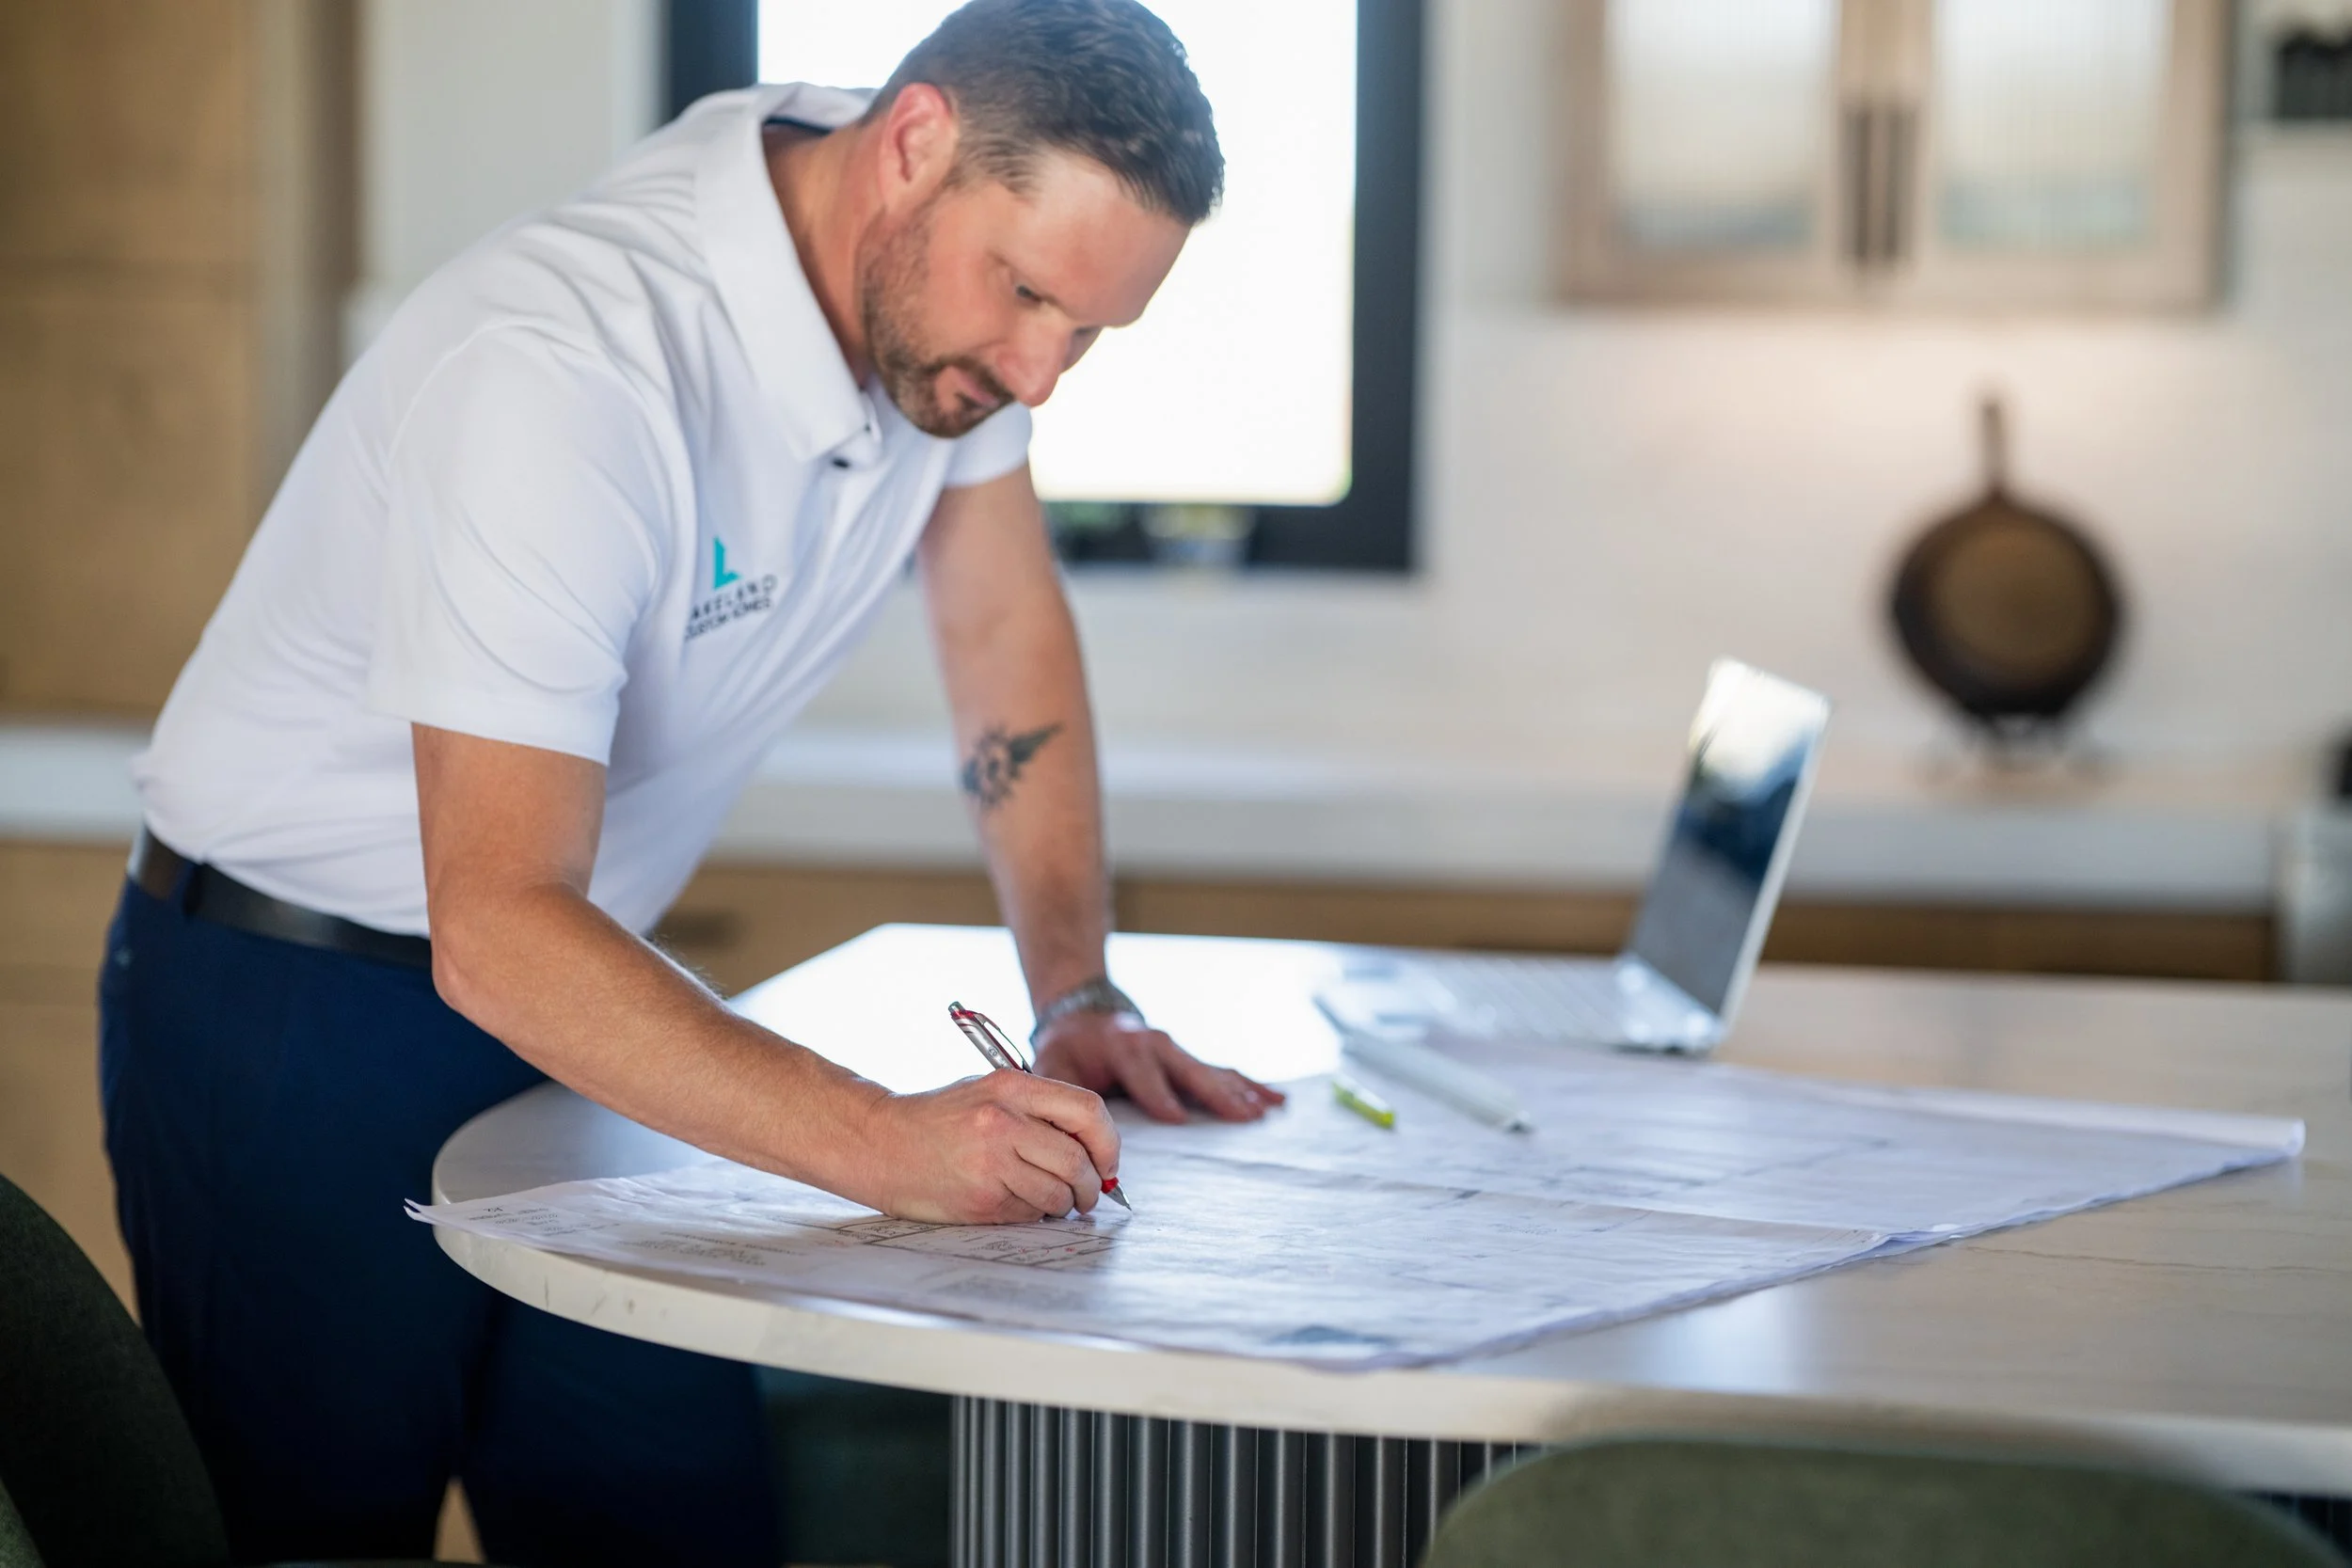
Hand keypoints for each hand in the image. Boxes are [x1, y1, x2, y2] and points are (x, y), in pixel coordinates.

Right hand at [854, 1070, 1120, 1224]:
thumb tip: (1094, 1149)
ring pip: (1058, 1194)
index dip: (1108, 1143)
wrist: (879, 1143)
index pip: (1088, 1111)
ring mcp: (990, 1163)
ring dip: (1065, 1205)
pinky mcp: (980, 1199)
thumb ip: (1039, 1112)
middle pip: (1078, 1161)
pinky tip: (1016, 1202)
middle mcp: (1003, 1122)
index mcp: (1011, 1087)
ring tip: (1053, 1201)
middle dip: (1093, 1186)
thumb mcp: (988, 1093)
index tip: (1109, 1162)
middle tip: (1090, 1195)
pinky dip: (1034, 1214)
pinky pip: (1029, 1214)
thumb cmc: (937, 1119)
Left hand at [1033, 1011, 1286, 1123]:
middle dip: (1217, 1095)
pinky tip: (1275, 1100)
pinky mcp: (1188, 1059)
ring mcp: (1176, 1051)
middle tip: (1243, 1116)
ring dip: (1242, 1091)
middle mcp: (1156, 1045)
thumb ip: (1057, 1089)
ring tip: (1268, 1109)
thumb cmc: (1068, 1048)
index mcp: (1123, 1048)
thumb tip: (1059, 1126)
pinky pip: (1222, 1072)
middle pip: (1191, 1072)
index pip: (1144, 1074)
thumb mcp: (1053, 1064)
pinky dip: (1249, 1085)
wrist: (1083, 1016)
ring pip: (1214, 1072)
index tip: (1176, 1118)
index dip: (1159, 1096)